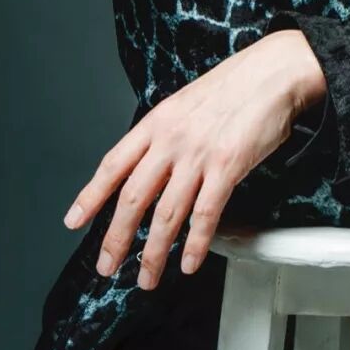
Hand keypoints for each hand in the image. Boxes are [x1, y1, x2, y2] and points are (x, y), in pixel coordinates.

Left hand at [62, 30, 325, 289]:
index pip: (113, 165)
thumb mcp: (186, 103)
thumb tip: (153, 166)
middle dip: (117, 239)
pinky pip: (205, 214)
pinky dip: (195, 244)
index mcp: (157, 122)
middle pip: (133, 198)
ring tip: (147, 277)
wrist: (274, 72)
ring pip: (166, 214)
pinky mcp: (228, 166)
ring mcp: (198, 154)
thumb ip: (167, 134)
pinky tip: (188, 263)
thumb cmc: (237, 86)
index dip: (91, 196)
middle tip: (107, 265)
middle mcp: (171, 140)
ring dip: (154, 253)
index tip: (74, 221)